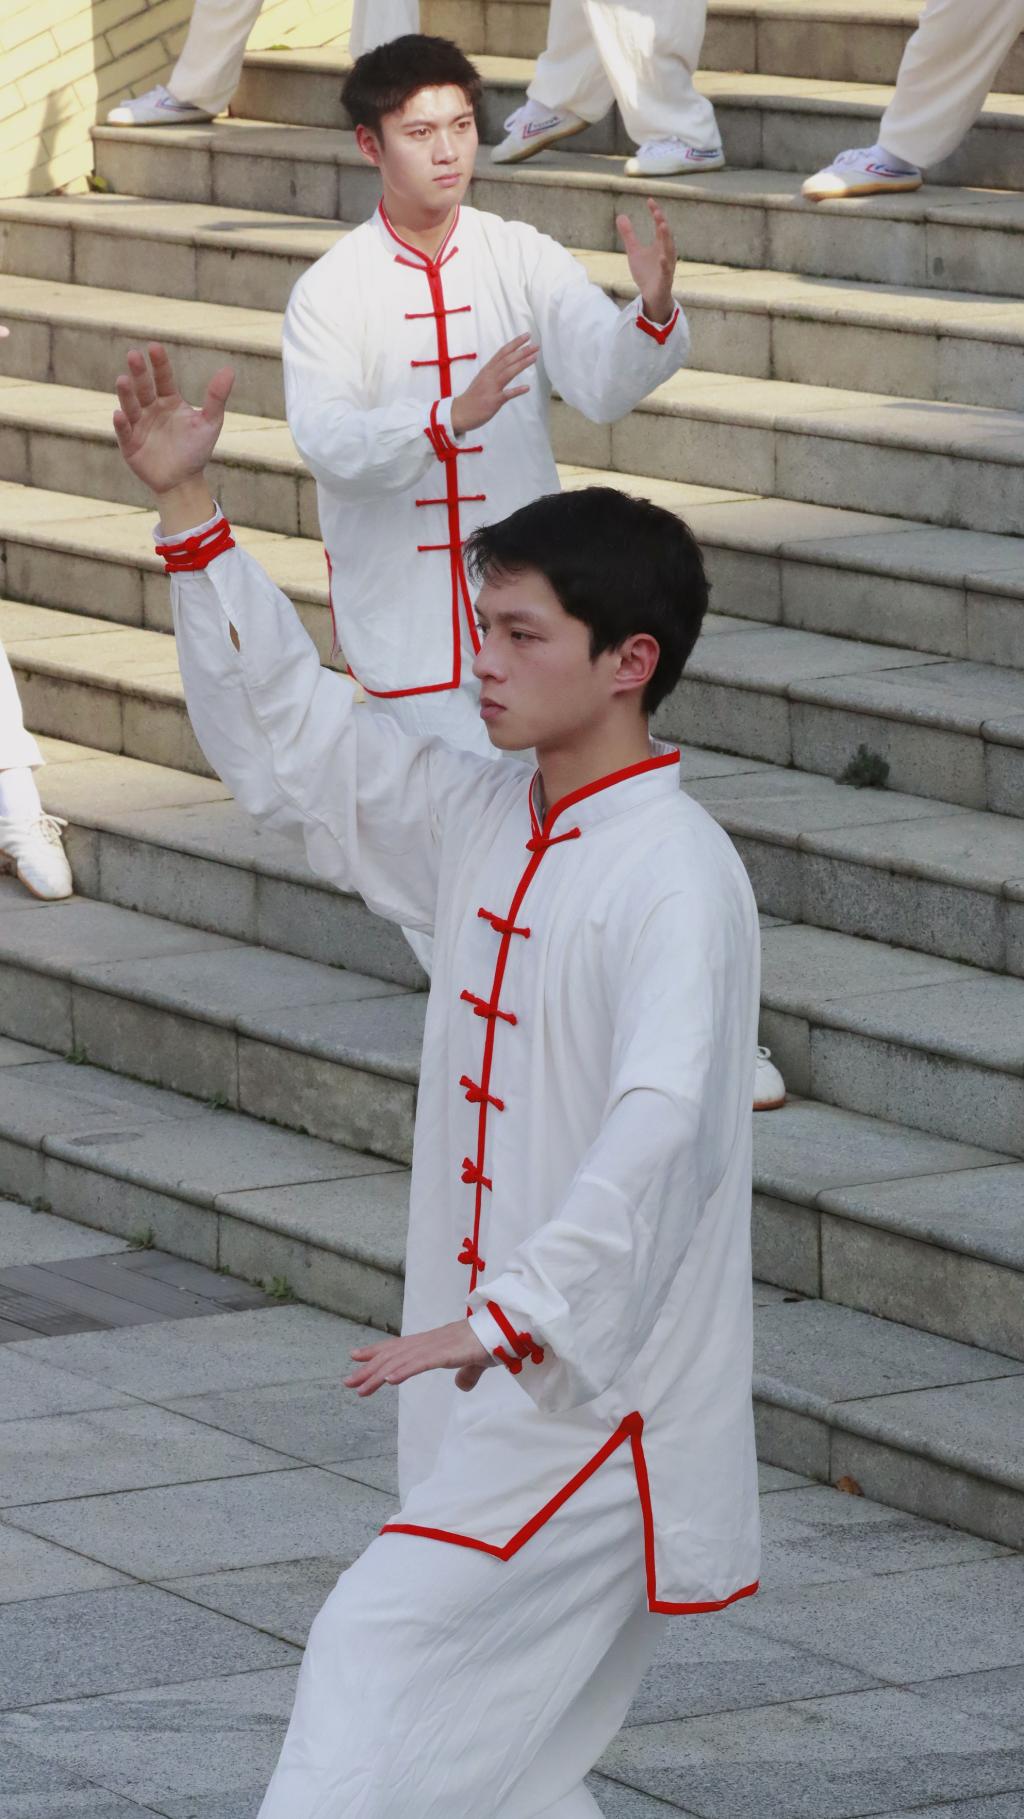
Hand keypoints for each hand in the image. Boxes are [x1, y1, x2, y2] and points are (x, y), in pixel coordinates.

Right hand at [113, 342, 233, 500]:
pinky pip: (124, 431)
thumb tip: (229, 370)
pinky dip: (122, 423)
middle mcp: (151, 409)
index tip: (154, 347)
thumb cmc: (196, 451)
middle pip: (144, 387)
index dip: (159, 363)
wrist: (184, 482)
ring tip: (122, 380)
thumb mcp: (210, 422)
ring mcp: (138, 425)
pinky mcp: (129, 444)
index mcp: (169, 401)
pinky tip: (120, 414)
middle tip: (133, 355)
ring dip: (126, 394)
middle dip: (139, 372)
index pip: (163, 377)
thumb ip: (216, 397)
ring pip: (131, 405)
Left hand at [346, 1319, 493, 1396]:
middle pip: (394, 1355)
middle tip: (348, 1382)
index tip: (356, 1357)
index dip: (377, 1351)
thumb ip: (467, 1373)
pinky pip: (421, 1363)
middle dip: (369, 1369)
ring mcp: (438, 1346)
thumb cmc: (492, 1340)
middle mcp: (430, 1342)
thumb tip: (462, 1385)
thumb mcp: (475, 1361)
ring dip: (379, 1375)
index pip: (399, 1347)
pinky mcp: (448, 1353)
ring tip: (361, 1388)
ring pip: (402, 1361)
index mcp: (434, 1342)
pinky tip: (389, 1380)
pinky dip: (403, 1371)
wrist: (508, 1328)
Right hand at [450, 333, 538, 435]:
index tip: (527, 336)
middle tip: (536, 345)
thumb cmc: (473, 397)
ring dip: (522, 364)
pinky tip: (527, 388)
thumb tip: (507, 366)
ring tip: (534, 357)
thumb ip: (494, 372)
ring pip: (508, 372)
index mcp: (488, 370)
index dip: (515, 343)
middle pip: (507, 360)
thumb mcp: (482, 379)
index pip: (503, 352)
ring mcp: (491, 388)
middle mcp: (489, 376)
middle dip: (522, 351)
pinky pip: (506, 395)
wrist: (460, 413)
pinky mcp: (493, 401)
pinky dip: (516, 391)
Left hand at [616, 198, 677, 324]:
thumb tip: (620, 216)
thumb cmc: (646, 273)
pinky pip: (666, 271)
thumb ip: (629, 235)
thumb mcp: (634, 252)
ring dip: (667, 238)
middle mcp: (666, 253)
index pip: (660, 226)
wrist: (652, 296)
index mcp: (660, 245)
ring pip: (669, 251)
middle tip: (657, 211)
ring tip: (663, 226)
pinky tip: (662, 258)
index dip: (656, 213)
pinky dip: (665, 265)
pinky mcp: (665, 280)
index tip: (650, 201)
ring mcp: (667, 266)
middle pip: (666, 236)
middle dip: (662, 223)